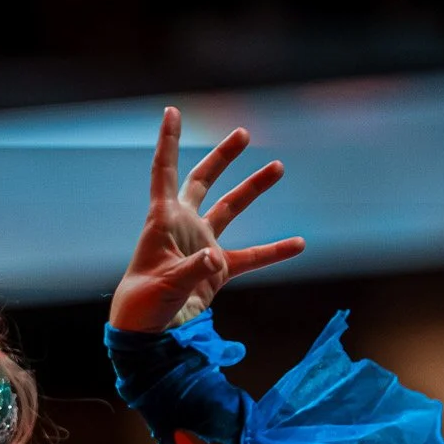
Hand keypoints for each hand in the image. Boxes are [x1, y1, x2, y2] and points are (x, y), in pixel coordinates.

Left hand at [109, 107, 305, 332]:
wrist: (147, 332)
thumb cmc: (144, 304)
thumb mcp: (166, 285)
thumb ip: (192, 270)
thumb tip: (215, 258)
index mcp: (163, 220)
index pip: (165, 172)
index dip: (168, 141)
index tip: (172, 111)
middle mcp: (183, 226)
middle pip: (203, 180)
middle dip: (222, 157)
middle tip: (243, 133)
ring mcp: (202, 245)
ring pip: (230, 209)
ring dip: (252, 189)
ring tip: (277, 167)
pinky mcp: (216, 269)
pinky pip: (251, 256)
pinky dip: (274, 251)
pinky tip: (299, 244)